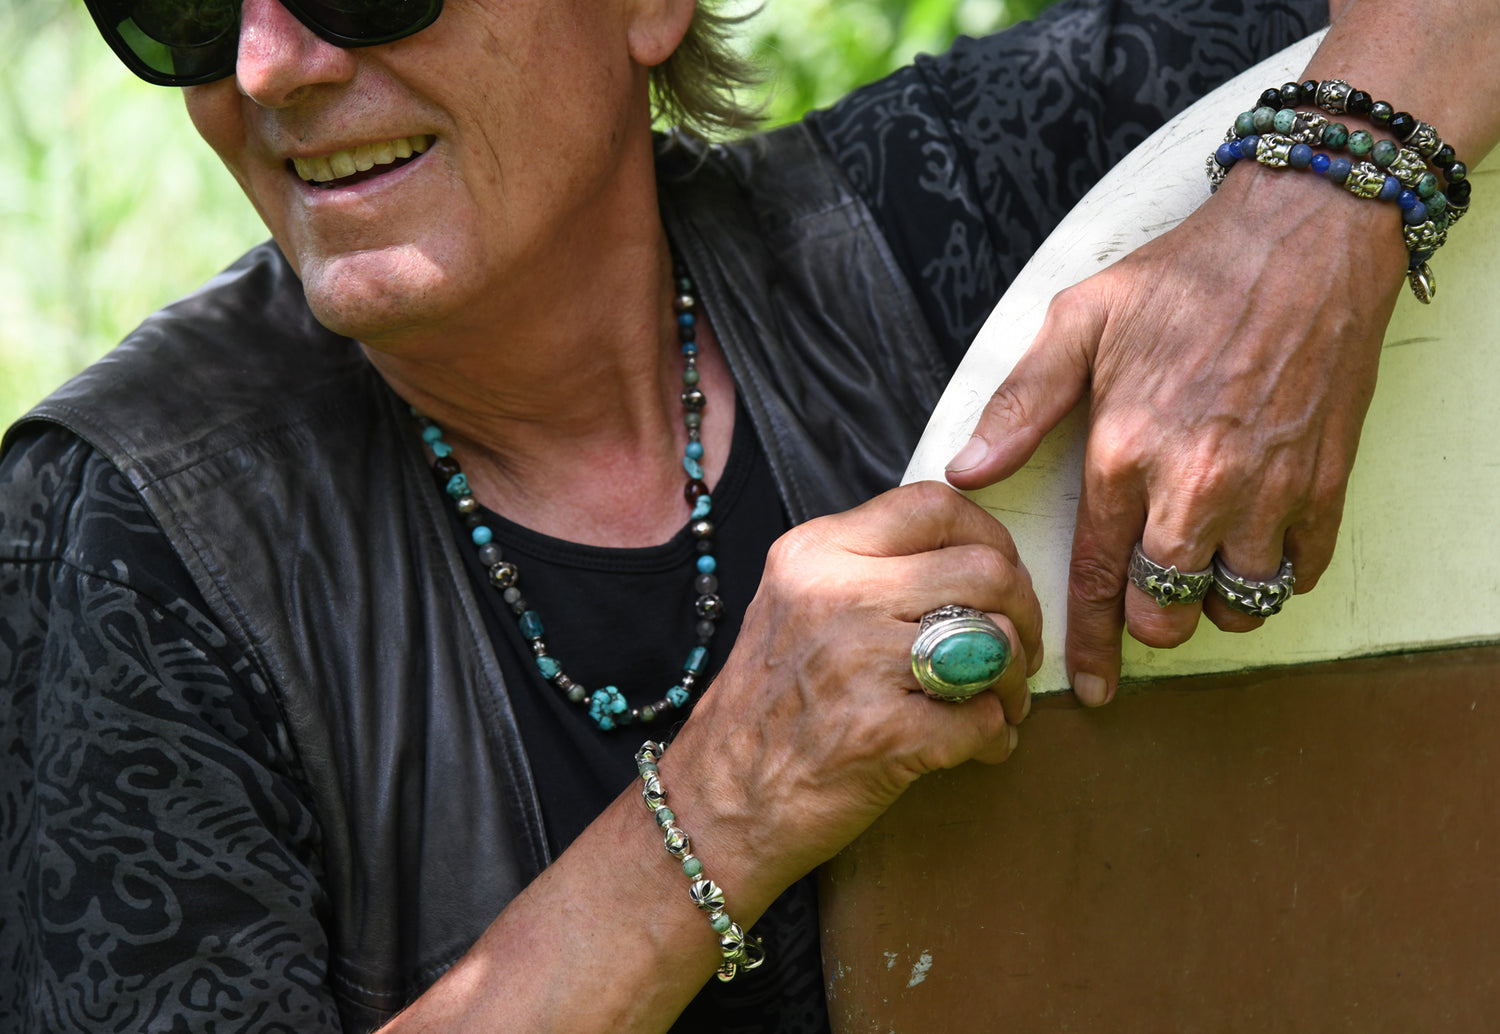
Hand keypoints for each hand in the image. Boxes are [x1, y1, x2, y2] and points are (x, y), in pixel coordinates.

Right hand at [664, 481, 1041, 899]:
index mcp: (817, 553)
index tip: (1003, 574)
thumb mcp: (797, 603)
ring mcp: (858, 662)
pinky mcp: (883, 734)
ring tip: (999, 702)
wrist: (721, 800)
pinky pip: (986, 719)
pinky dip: (996, 738)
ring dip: (1013, 681)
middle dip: (1025, 613)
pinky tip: (976, 746)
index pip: (934, 505)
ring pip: (996, 641)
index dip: (990, 536)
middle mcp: (836, 595)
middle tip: (1017, 650)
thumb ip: (869, 567)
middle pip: (985, 569)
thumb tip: (972, 552)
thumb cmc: (772, 705)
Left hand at [945, 164, 1406, 705]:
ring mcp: (1267, 487)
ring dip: (1214, 602)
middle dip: (1148, 622)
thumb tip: (966, 471)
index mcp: (1124, 452)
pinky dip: (1277, 576)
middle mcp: (1195, 484)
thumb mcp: (1081, 319)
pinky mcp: (1325, 479)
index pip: (1096, 579)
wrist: (1304, 234)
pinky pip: (1301, 571)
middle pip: (1165, 611)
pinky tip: (1256, 545)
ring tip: (1200, 567)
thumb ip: (1021, 403)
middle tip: (1145, 599)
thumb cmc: (1186, 275)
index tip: (1089, 686)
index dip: (1090, 644)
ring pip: (1237, 603)